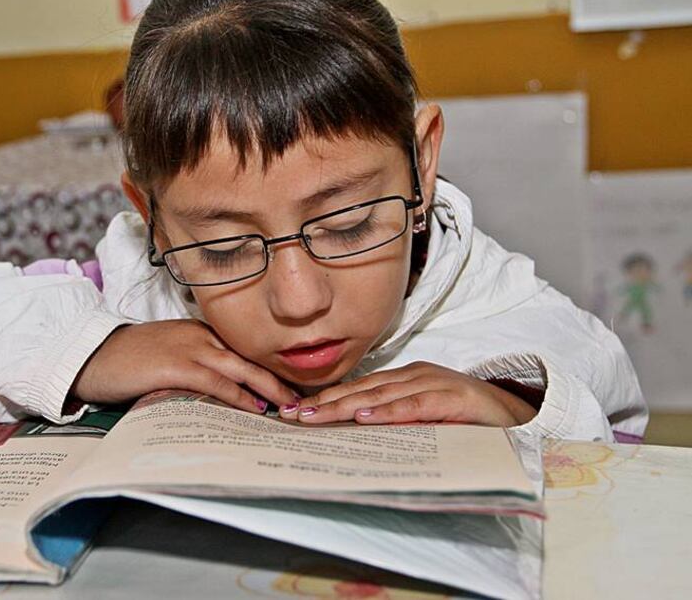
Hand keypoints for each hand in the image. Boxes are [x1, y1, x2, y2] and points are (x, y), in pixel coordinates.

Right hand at [72, 320, 298, 413]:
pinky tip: (254, 410)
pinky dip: (238, 397)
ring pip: (240, 368)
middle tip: (300, 398)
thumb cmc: (124, 361)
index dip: (266, 367)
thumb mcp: (165, 357)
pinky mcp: (176, 366)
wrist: (90, 354)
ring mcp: (188, 348)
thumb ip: (193, 368)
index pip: (241, 349)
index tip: (287, 385)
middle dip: (278, 378)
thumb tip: (221, 394)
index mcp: (197, 331)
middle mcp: (199, 336)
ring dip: (267, 389)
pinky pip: (216, 382)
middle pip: (249, 356)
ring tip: (288, 407)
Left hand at [278, 361, 537, 426]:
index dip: (324, 400)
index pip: (356, 389)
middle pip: (360, 390)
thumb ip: (394, 419)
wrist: (517, 415)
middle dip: (323, 403)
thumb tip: (353, 432)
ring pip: (380, 396)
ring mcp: (432, 383)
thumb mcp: (423, 418)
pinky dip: (388, 412)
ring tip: (315, 417)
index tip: (293, 412)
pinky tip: (365, 418)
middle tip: (291, 416)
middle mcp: (413, 375)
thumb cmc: (467, 418)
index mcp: (403, 379)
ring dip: (345, 407)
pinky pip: (414, 405)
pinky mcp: (452, 398)